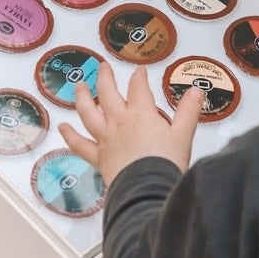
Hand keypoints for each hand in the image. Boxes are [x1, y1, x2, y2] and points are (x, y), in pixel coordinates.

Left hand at [60, 62, 203, 186]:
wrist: (148, 191)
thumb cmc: (166, 165)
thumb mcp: (183, 136)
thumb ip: (188, 112)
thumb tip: (196, 91)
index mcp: (141, 114)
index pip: (138, 87)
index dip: (139, 77)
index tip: (139, 71)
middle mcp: (120, 122)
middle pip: (107, 92)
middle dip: (105, 77)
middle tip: (102, 67)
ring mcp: (105, 138)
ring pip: (88, 112)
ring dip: (82, 97)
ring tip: (79, 87)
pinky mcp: (98, 156)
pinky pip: (79, 144)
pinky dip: (69, 135)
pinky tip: (62, 128)